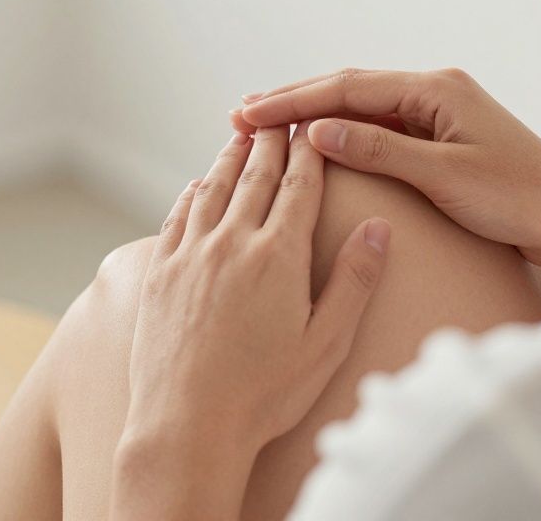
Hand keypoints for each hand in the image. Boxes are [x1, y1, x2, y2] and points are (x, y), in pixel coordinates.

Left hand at [113, 122, 390, 520]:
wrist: (187, 426)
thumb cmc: (264, 394)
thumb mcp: (325, 343)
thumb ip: (354, 281)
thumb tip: (380, 228)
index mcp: (278, 255)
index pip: (299, 187)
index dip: (308, 153)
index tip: (313, 127)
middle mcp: (232, 242)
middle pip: (255, 176)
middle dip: (270, 141)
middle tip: (278, 114)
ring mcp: (190, 254)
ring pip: (214, 188)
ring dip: (230, 157)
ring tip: (242, 134)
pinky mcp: (160, 272)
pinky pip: (177, 216)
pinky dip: (192, 192)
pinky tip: (198, 185)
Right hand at [236, 68, 540, 300]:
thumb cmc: (520, 201)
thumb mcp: (443, 177)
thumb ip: (379, 150)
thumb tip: (317, 131)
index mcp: (437, 89)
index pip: (346, 88)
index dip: (292, 101)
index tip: (246, 113)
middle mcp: (437, 90)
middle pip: (349, 89)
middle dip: (294, 101)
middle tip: (240, 113)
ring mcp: (442, 111)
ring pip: (363, 106)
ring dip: (315, 114)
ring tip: (266, 122)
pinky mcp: (445, 135)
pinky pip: (382, 126)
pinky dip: (345, 132)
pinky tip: (320, 142)